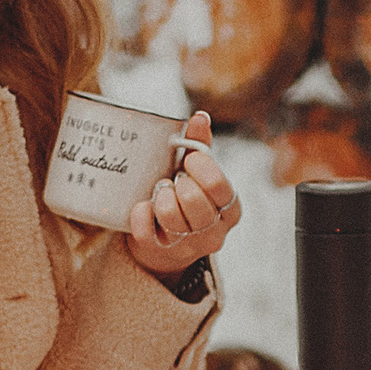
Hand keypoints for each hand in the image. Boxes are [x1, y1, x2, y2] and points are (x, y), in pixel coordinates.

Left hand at [126, 120, 239, 273]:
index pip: (218, 184)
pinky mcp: (160, 252)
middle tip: (173, 181)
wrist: (164, 245)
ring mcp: (188, 247)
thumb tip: (200, 117)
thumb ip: (200, 145)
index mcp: (231, 209)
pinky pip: (144, 230)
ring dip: (161, 196)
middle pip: (194, 200)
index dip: (199, 166)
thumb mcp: (197, 174)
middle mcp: (214, 232)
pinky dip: (139, 214)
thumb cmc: (184, 199)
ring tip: (160, 192)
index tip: (189, 160)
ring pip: (169, 214)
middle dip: (178, 183)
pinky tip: (144, 207)